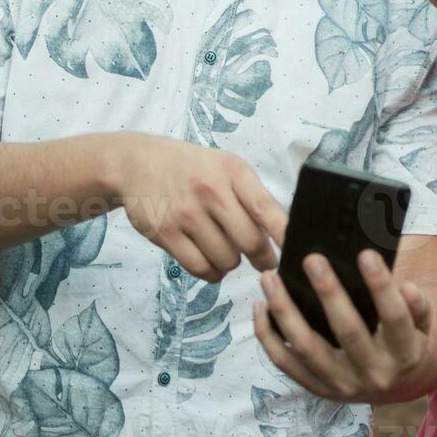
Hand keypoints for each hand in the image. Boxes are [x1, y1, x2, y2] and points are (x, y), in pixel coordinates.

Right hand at [105, 132, 286, 282]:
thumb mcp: (226, 167)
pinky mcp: (165, 232)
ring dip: (232, 264)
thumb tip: (283, 234)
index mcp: (233, 171)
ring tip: (228, 253)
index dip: (285, 234)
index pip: (266, 208)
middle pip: (250, 242)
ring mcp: (186, 212)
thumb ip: (252, 196)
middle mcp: (211, 190)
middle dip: (262, 258)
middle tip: (265, 262)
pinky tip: (211, 263)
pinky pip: (199, 267)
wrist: (138, 163)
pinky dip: (211, 273)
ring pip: (226, 259)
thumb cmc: (192, 168)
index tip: (298, 251)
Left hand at [255, 250, 430, 404]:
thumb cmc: (404, 341)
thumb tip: (407, 288)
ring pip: (307, 347)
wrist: (391, 386)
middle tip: (311, 258)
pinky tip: (261, 306)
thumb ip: (418, 307)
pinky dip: (268, 335)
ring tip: (270, 277)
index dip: (381, 286)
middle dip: (329, 292)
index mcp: (405, 354)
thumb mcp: (422, 325)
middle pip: (348, 331)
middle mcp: (374, 374)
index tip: (366, 254)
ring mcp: (342, 385)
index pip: (395, 318)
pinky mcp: (316, 389)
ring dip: (285, 310)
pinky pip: (285, 362)